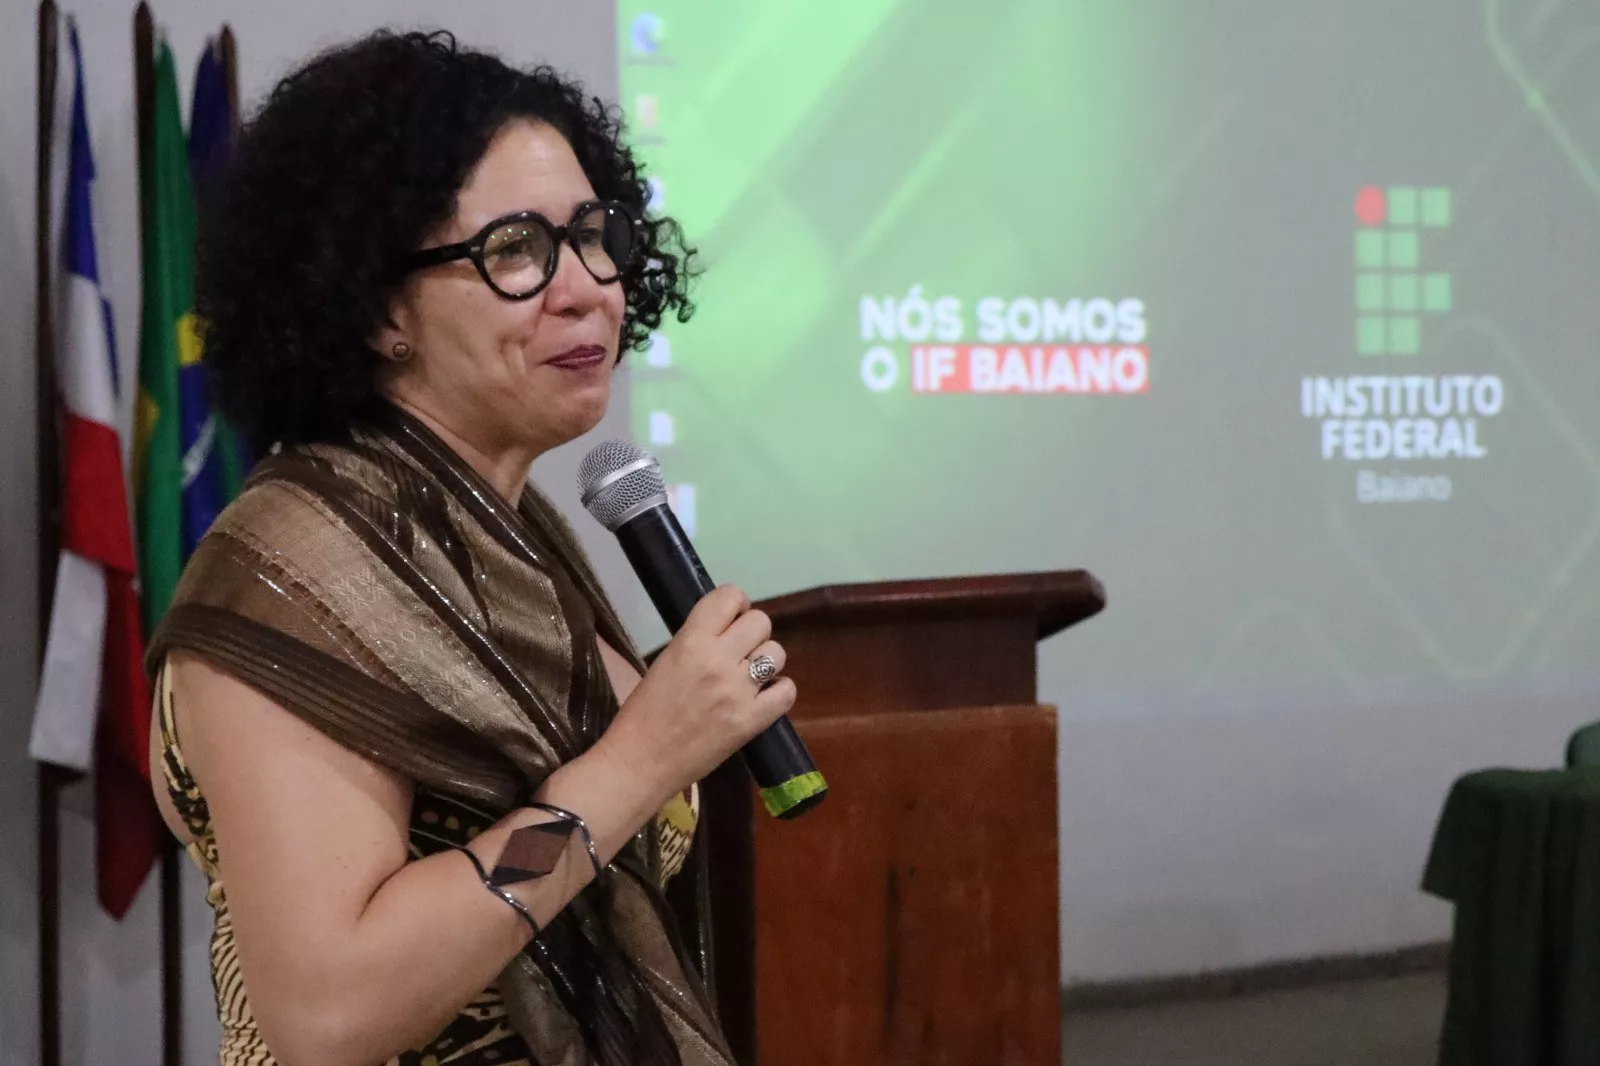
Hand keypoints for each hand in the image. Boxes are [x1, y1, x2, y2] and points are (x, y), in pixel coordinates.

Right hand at [600, 585, 796, 804]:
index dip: (736, 604)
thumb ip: (697, 642)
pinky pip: (786, 691)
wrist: (639, 762)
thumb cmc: (643, 713)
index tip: (732, 620)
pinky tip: (763, 697)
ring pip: (777, 652)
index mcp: (691, 641)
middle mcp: (718, 660)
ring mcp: (738, 691)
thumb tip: (727, 632)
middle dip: (752, 634)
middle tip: (739, 652)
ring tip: (749, 678)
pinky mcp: (752, 721)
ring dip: (766, 662)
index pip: (730, 596)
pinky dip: (779, 692)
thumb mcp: (665, 661)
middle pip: (761, 622)